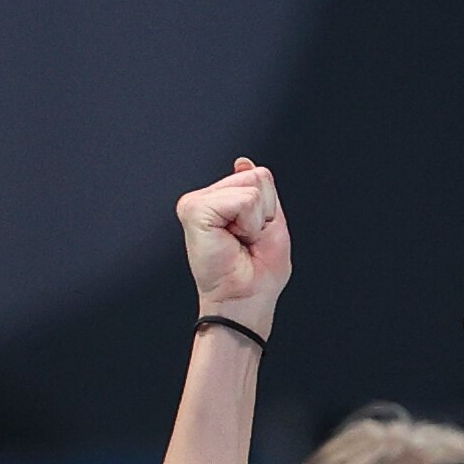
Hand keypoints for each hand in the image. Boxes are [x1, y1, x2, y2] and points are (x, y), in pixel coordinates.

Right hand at [178, 157, 288, 334]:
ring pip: (250, 186)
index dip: (268, 209)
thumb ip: (260, 190)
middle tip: (247, 241)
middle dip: (263, 212)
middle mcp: (205, 199)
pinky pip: (242, 200)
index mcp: (221, 201)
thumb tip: (242, 162)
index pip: (258, 174)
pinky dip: (248, 224)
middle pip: (256, 176)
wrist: (245, 301)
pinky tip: (232, 241)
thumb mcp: (269, 223)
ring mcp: (196, 203)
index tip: (253, 237)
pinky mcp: (194, 211)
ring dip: (256, 221)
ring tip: (239, 242)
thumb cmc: (257, 274)